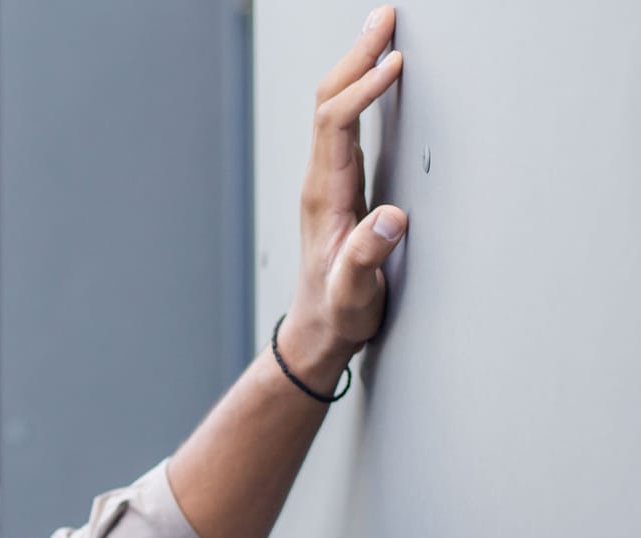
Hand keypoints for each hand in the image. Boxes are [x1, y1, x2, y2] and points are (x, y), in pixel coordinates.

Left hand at [283, 6, 409, 378]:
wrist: (317, 330)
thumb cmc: (338, 312)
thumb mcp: (355, 292)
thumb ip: (369, 257)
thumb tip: (391, 218)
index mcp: (325, 196)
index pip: (337, 125)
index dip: (364, 89)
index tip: (394, 63)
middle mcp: (320, 180)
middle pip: (328, 102)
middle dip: (356, 56)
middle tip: (386, 16)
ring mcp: (326, 180)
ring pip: (332, 107)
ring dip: (356, 64)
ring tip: (382, 28)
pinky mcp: (338, 184)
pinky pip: (342, 122)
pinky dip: (359, 88)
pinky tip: (374, 74)